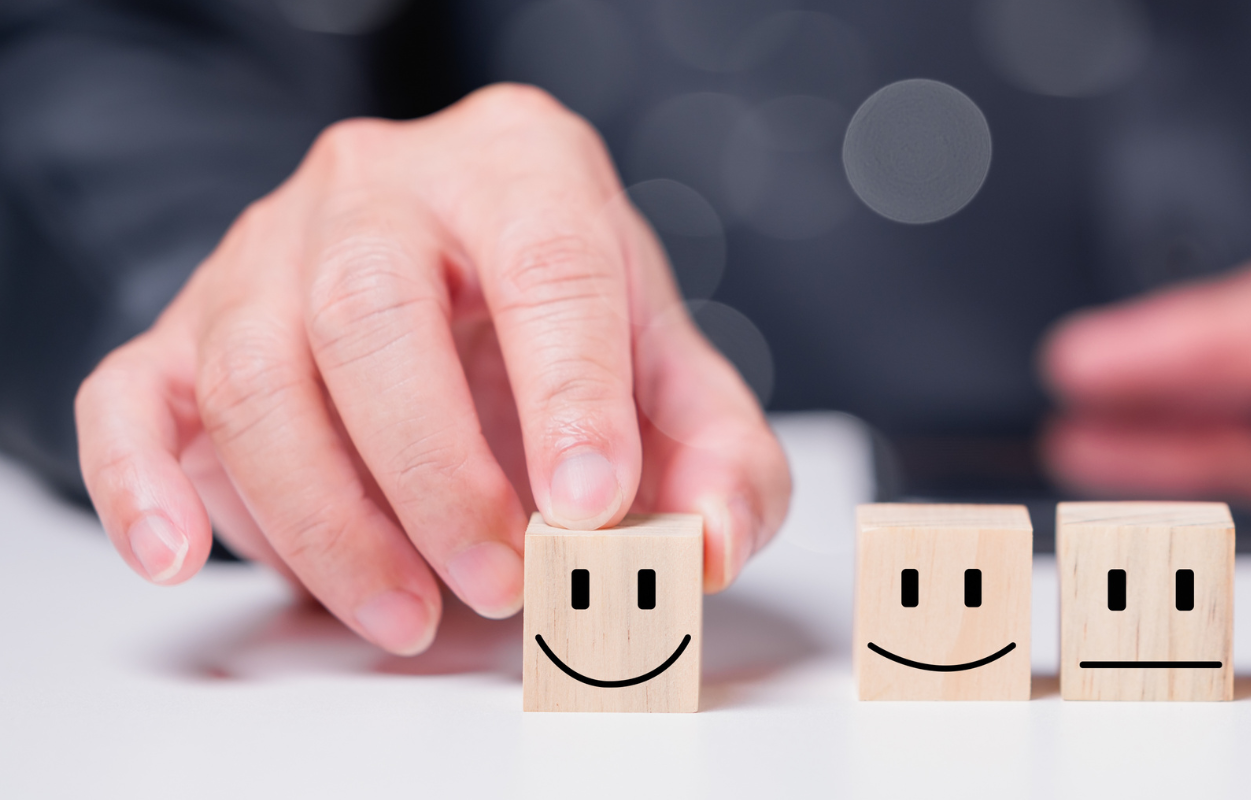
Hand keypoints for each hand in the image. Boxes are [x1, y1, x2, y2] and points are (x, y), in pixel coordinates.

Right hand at [75, 85, 790, 653]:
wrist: (462, 271)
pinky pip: (131, 398)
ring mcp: (266, 251)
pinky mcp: (185, 329)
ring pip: (256, 374)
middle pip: (373, 318)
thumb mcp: (674, 375)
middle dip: (438, 477)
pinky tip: (184, 556)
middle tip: (502, 584)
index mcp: (520, 168)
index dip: (568, 389)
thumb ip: (722, 458)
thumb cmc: (568, 317)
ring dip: (329, 520)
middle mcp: (380, 186)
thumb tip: (710, 544)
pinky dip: (143, 487)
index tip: (591, 501)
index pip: (545, 261)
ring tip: (409, 611)